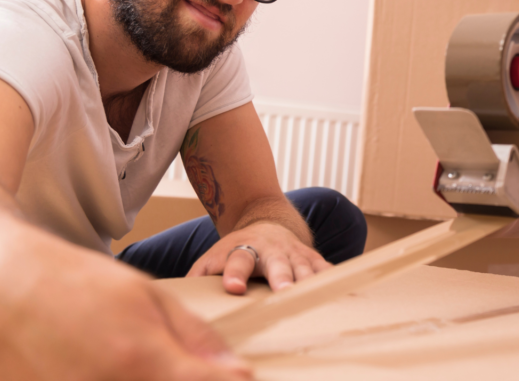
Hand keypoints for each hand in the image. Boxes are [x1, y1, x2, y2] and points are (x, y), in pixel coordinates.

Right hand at [0, 231, 251, 380]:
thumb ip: (195, 338)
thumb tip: (237, 373)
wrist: (3, 287)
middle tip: (183, 365)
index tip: (242, 377)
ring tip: (137, 357)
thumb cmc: (79, 284)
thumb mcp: (149, 297)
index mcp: (142, 359)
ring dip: (154, 380)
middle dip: (189, 379)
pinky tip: (114, 367)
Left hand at [188, 221, 331, 294]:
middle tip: (284, 293)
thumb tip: (176, 297)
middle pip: (277, 263)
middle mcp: (271, 250)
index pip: (237, 260)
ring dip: (310, 281)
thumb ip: (198, 275)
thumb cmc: (236, 250)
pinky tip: (342, 291)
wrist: (267, 221)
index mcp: (243, 250)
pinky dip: (333, 279)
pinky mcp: (311, 257)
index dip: (235, 273)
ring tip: (314, 296)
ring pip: (304, 266)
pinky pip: (324, 268)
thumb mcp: (213, 257)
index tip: (233, 287)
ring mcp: (293, 252)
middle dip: (282, 277)